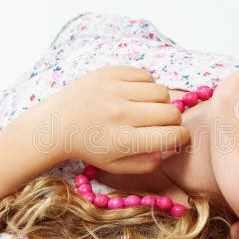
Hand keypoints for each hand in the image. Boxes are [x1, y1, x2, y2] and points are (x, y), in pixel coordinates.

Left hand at [26, 65, 189, 173]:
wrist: (56, 124)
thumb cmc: (89, 147)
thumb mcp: (116, 166)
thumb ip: (148, 163)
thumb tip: (173, 148)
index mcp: (123, 141)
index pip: (171, 136)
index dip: (181, 137)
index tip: (178, 137)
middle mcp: (119, 114)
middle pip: (171, 112)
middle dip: (173, 121)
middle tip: (162, 124)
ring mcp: (114, 90)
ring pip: (162, 92)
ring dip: (160, 102)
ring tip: (146, 108)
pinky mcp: (110, 72)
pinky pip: (146, 75)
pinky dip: (147, 86)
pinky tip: (135, 95)